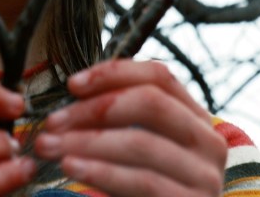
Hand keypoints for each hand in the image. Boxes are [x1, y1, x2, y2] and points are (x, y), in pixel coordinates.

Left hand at [34, 59, 227, 195]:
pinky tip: (70, 167)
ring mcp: (205, 176)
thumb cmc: (142, 192)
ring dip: (87, 141)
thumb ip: (122, 119)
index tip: (73, 84)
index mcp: (197, 119)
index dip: (114, 74)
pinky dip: (100, 171)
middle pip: (151, 103)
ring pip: (141, 142)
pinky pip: (142, 180)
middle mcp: (209, 142)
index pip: (159, 76)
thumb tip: (77, 90)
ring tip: (50, 146)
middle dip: (94, 109)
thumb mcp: (138, 149)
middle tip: (53, 122)